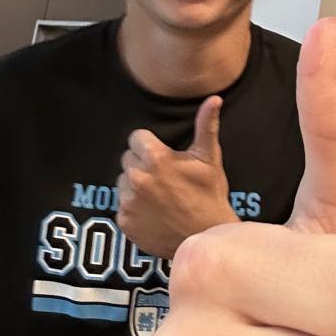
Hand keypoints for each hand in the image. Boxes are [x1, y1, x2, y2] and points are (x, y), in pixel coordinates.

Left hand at [117, 97, 237, 258]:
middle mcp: (137, 178)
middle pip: (128, 159)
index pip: (137, 138)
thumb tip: (214, 98)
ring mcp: (128, 201)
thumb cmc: (209, 195)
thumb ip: (206, 125)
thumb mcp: (209, 158)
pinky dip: (134, 208)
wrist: (206, 236)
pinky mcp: (124, 221)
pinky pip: (121, 205)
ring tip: (159, 196)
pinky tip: (153, 212)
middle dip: (143, 165)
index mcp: (155, 158)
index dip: (151, 146)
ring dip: (136, 186)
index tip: (165, 158)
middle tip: (164, 178)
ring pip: (123, 182)